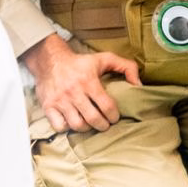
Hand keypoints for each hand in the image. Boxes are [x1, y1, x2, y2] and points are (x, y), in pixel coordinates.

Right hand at [24, 33, 141, 132]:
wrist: (50, 60)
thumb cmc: (80, 62)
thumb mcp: (105, 59)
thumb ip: (126, 67)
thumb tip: (138, 85)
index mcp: (88, 81)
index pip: (107, 106)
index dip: (114, 116)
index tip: (114, 117)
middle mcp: (74, 92)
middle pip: (93, 119)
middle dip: (103, 125)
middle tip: (105, 123)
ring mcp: (60, 100)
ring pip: (77, 125)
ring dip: (87, 127)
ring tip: (90, 123)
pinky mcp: (48, 106)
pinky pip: (59, 126)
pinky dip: (67, 127)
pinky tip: (72, 122)